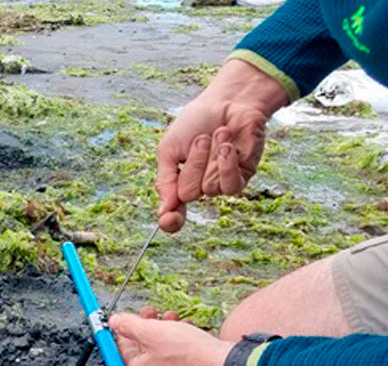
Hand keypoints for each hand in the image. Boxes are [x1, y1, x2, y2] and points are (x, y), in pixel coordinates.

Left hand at [109, 313, 232, 365]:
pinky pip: (175, 352)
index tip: (128, 314)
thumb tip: (114, 321)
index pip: (119, 347)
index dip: (124, 327)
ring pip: (159, 347)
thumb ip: (128, 325)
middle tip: (152, 311)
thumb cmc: (188, 353)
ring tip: (172, 316)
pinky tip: (186, 327)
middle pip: (140, 346)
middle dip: (145, 325)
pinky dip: (178, 338)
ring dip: (163, 328)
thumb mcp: (150, 332)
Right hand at [157, 60, 288, 231]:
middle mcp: (200, 186)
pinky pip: (231, 185)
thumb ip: (165, 180)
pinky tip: (227, 145)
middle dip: (192, 164)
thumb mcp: (169, 149)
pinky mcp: (243, 176)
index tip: (169, 220)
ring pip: (210, 188)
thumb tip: (165, 210)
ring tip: (216, 135)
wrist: (228, 101)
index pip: (173, 211)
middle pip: (189, 193)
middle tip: (200, 139)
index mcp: (179, 181)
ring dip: (210, 158)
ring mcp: (222, 182)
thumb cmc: (197, 121)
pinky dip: (226, 164)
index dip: (171, 220)